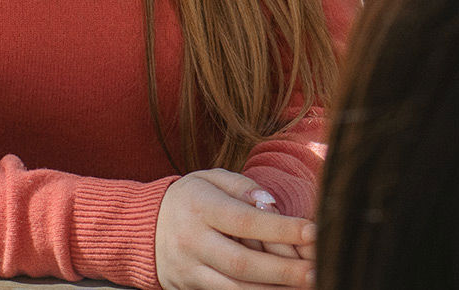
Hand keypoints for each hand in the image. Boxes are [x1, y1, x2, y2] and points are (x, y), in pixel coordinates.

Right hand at [156, 170, 315, 289]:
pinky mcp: (187, 287)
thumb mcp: (210, 178)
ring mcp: (187, 268)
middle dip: (283, 270)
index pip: (245, 221)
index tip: (313, 232)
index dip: (281, 229)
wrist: (141, 227)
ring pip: (233, 288)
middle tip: (317, 272)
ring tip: (306, 286)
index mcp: (200, 206)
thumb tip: (271, 205)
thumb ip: (242, 188)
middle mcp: (191, 240)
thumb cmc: (190, 198)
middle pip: (241, 263)